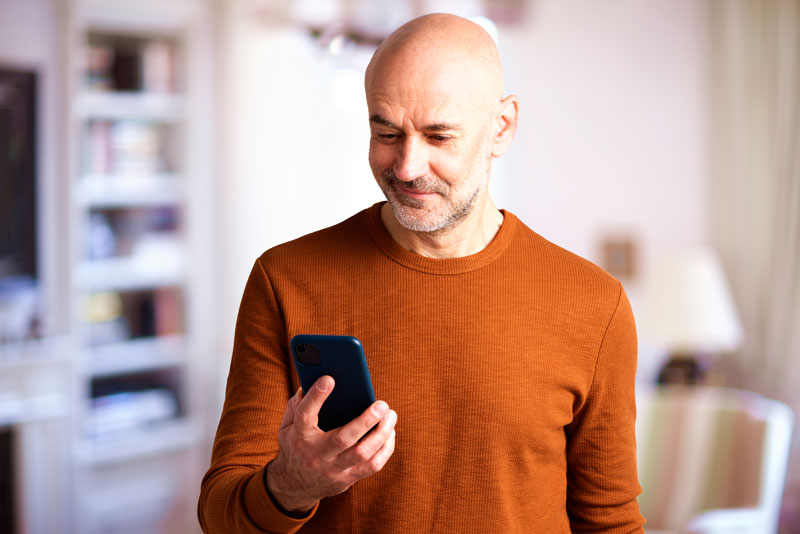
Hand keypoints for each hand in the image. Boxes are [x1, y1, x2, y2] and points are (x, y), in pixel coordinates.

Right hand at [266, 376, 396, 512]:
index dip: (316, 397)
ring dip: (381, 434)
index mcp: (299, 436)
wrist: (293, 485)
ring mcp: (333, 469)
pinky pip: (372, 466)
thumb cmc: (295, 446)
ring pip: (362, 454)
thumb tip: (311, 381)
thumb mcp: (287, 425)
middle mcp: (317, 454)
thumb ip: (297, 404)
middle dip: (365, 420)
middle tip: (382, 404)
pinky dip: (386, 449)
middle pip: (343, 438)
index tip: (329, 379)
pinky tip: (390, 433)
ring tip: (391, 415)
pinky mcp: (347, 479)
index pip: (305, 415)